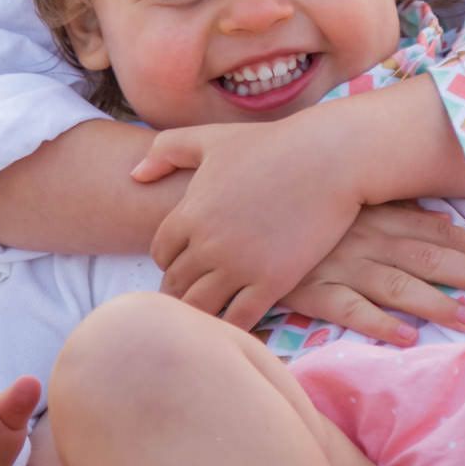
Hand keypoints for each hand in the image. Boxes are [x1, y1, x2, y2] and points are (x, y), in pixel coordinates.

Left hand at [133, 114, 365, 328]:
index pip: (161, 254)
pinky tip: (236, 324)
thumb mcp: (212, 138)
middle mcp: (208, 244)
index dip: (171, 260)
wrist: (330, 158)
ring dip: (201, 313)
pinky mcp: (272, 281)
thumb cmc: (272, 144)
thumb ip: (166, 151)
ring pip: (200, 308)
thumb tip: (134, 175)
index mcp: (190, 214)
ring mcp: (239, 266)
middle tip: (192, 297)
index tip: (186, 263)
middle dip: (181, 291)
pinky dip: (231, 326)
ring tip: (210, 316)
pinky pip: (238, 319)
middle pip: (176, 285)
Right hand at [282, 203, 464, 345]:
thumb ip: (397, 212)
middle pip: (427, 257)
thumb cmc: (308, 214)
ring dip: (436, 303)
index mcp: (377, 215)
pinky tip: (407, 338)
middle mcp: (365, 239)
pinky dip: (380, 323)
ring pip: (397, 285)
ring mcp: (340, 265)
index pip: (434, 231)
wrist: (246, 222)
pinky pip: (351, 310)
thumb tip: (444, 220)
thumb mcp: (352, 204)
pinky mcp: (314, 291)